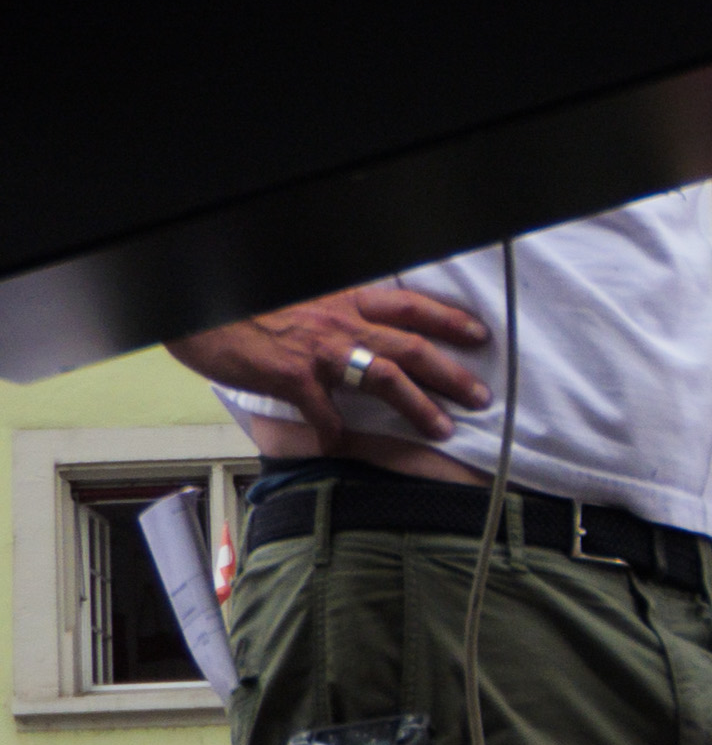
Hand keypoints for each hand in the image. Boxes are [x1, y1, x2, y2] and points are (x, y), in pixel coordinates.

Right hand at [166, 283, 492, 446]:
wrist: (198, 304)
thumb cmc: (246, 302)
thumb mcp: (302, 297)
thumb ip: (333, 314)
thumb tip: (358, 331)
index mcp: (344, 300)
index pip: (409, 305)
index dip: (448, 318)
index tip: (479, 333)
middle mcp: (339, 322)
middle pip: (410, 346)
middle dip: (451, 372)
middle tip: (481, 396)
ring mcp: (317, 352)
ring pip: (383, 376)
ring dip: (419, 405)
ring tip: (445, 428)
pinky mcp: (291, 378)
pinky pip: (323, 414)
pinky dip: (335, 434)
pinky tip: (340, 447)